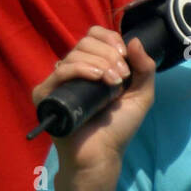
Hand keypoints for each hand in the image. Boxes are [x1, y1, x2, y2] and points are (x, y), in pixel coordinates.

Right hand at [32, 27, 155, 177]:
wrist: (102, 154)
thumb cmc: (118, 128)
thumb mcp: (141, 95)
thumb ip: (145, 68)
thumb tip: (134, 39)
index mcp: (93, 65)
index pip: (94, 36)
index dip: (110, 39)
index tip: (124, 57)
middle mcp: (74, 70)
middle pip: (86, 42)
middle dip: (109, 55)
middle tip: (121, 77)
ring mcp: (59, 82)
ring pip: (75, 54)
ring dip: (100, 63)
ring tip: (113, 84)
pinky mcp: (46, 94)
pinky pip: (61, 71)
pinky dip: (80, 69)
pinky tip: (96, 78)